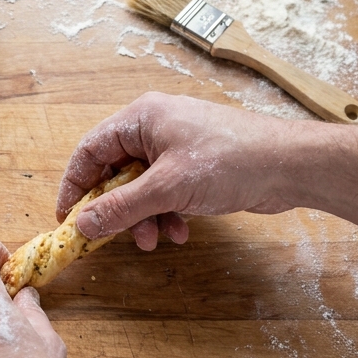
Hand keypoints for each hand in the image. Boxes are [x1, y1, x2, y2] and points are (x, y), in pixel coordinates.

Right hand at [58, 92, 300, 249]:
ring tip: (155, 239)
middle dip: (117, 209)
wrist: (290, 165)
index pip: (90, 151)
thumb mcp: (168, 187)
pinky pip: (164, 192)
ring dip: (143, 217)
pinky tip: (181, 230)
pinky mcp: (193, 166)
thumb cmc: (231, 160)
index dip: (75, 186)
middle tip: (114, 237)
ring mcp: (175, 147)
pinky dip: (166, 213)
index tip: (68, 219)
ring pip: (140, 187)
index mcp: (141, 118)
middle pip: (114, 172)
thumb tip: (83, 225)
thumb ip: (121, 207)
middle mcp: (154, 128)